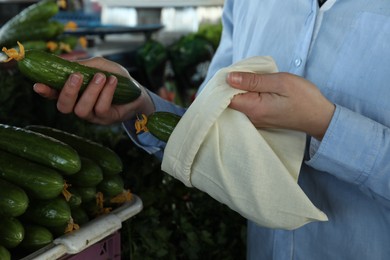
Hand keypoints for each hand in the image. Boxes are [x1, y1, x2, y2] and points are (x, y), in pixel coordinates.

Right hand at [33, 57, 154, 124]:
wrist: (137, 91)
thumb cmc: (115, 77)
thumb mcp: (99, 65)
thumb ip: (83, 65)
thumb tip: (66, 63)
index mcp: (74, 93)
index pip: (54, 95)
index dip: (45, 92)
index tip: (38, 85)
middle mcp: (79, 106)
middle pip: (63, 107)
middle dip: (68, 91)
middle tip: (77, 76)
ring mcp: (92, 115)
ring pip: (81, 110)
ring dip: (91, 91)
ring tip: (101, 77)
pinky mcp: (106, 119)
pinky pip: (101, 108)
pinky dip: (106, 93)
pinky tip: (113, 81)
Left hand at [227, 71, 334, 139]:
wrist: (319, 117)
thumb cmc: (303, 98)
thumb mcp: (280, 82)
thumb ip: (253, 80)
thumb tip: (229, 77)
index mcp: (253, 109)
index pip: (225, 98)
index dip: (225, 83)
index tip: (234, 72)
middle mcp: (251, 118)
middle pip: (230, 101)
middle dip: (233, 85)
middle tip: (246, 73)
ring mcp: (255, 121)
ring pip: (239, 102)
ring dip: (242, 89)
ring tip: (254, 79)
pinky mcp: (260, 119)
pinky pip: (247, 106)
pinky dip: (249, 95)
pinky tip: (258, 88)